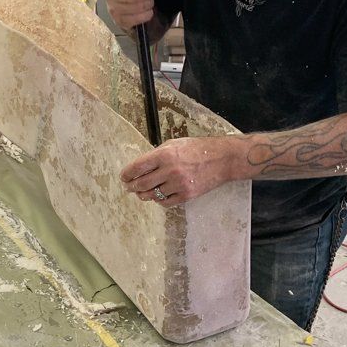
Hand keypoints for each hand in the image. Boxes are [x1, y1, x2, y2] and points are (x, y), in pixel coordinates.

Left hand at [120, 136, 239, 206]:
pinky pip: (165, 202)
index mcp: (164, 154)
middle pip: (141, 184)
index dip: (127, 174)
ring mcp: (178, 184)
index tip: (124, 177)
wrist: (222, 159)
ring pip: (152, 195)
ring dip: (144, 195)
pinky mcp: (186, 195)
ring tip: (141, 193)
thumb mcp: (174, 144)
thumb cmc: (197, 148)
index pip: (137, 167)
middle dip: (132, 187)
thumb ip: (157, 155)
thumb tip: (140, 167)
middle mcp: (170, 170)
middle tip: (129, 187)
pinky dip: (159, 200)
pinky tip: (158, 196)